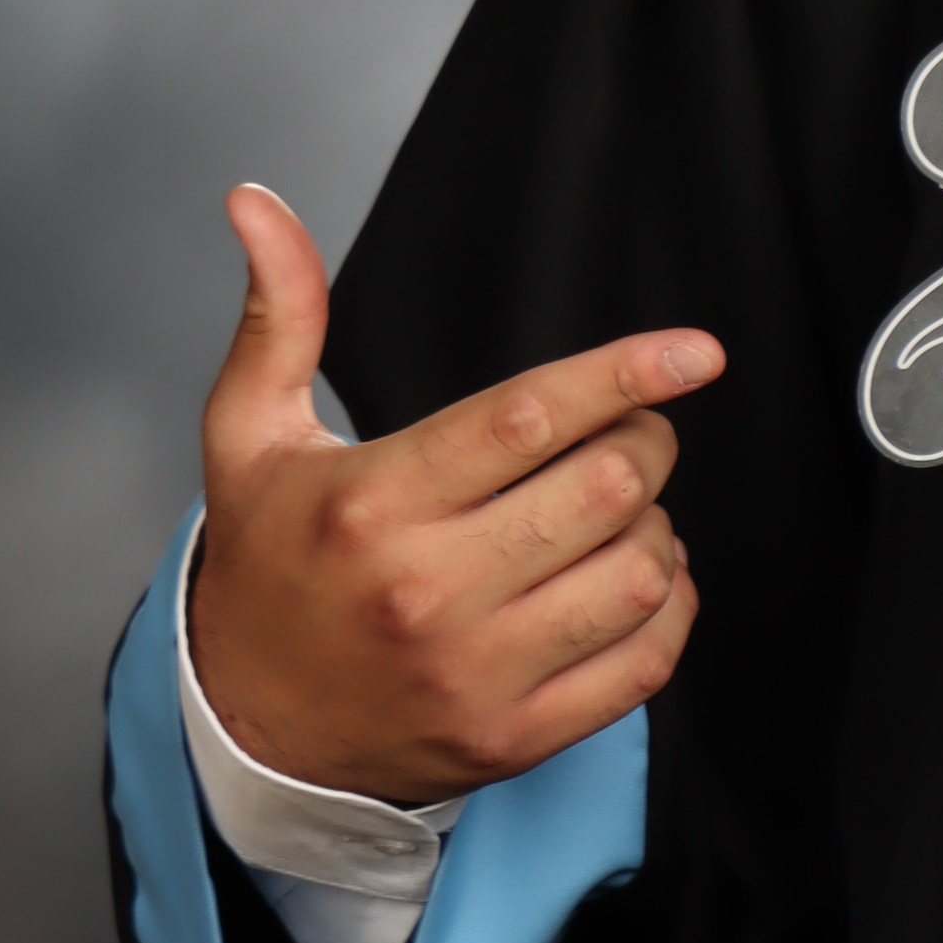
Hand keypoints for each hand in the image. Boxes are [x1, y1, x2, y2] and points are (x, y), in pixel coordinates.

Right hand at [186, 183, 722, 803]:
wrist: (246, 730)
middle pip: (605, 487)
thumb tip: (259, 205)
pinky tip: (635, 580)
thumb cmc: (264, 569)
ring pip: (639, 572)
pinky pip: (644, 663)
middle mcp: (426, 591)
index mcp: (372, 503)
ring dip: (655, 525)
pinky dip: (668, 608)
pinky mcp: (511, 738)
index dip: (627, 374)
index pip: (529, 417)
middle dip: (643, 442)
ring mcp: (474, 674)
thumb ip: (279, 313)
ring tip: (616, 512)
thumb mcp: (249, 436)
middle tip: (625, 435)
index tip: (696, 353)